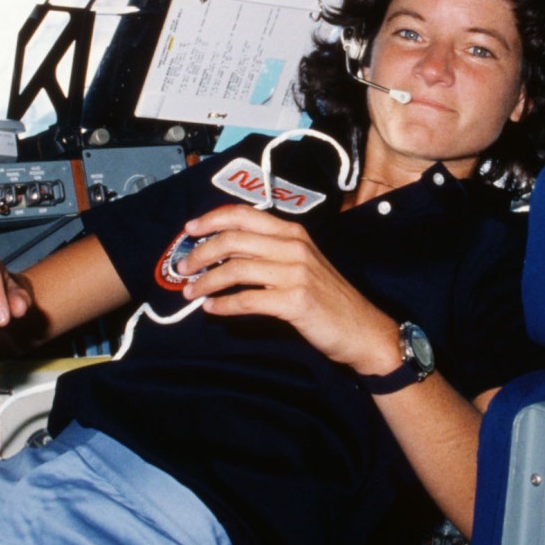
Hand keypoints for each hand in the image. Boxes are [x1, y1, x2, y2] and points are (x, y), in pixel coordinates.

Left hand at [179, 204, 399, 374]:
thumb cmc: (329, 298)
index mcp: (294, 233)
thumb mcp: (303, 263)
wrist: (361, 329)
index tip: (189, 230)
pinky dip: (223, 304)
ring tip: (191, 292)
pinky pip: (247, 300)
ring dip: (206, 281)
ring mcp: (295, 273)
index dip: (212, 219)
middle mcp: (294, 247)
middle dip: (200, 253)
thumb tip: (226, 250)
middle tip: (182, 268)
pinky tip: (212, 309)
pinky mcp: (294, 301)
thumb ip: (272, 251)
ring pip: (236, 268)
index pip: (244, 215)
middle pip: (233, 240)